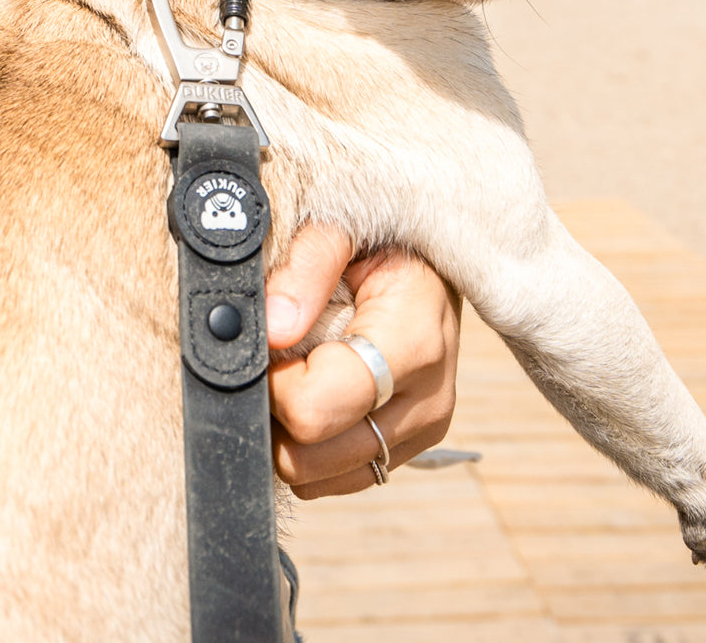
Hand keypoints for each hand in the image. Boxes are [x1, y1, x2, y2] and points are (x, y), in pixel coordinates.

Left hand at [266, 224, 461, 498]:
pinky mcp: (407, 450)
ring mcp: (420, 433)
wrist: (432, 259)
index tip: (273, 340)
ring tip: (301, 368)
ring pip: (314, 479)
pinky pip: (332, 478)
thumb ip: (306, 267)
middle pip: (307, 459)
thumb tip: (273, 328)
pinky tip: (318, 390)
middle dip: (275, 411)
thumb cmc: (384, 237)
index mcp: (414, 345)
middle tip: (281, 355)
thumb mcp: (344, 226)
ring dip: (290, 432)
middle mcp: (425, 402)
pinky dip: (310, 445)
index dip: (273, 382)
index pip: (315, 410)